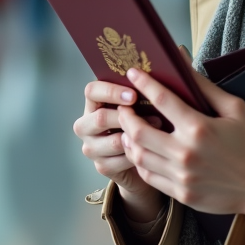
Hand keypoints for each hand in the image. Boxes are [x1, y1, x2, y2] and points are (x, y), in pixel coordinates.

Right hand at [73, 81, 164, 221]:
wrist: (143, 156)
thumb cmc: (143, 122)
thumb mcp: (139, 105)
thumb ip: (139, 93)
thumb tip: (156, 78)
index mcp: (93, 104)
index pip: (91, 91)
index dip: (111, 91)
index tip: (134, 95)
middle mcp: (85, 125)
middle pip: (100, 118)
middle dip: (128, 117)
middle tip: (155, 117)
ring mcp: (91, 147)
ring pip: (113, 141)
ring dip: (138, 138)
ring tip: (159, 133)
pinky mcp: (101, 166)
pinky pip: (120, 160)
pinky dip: (138, 155)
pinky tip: (151, 151)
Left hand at [119, 67, 244, 218]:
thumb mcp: (236, 108)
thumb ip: (205, 87)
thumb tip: (184, 62)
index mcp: (200, 128)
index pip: (161, 99)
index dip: (144, 83)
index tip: (133, 73)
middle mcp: (186, 153)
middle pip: (139, 131)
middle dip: (125, 115)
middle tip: (123, 107)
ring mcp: (182, 176)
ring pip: (139, 156)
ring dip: (128, 139)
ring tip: (128, 129)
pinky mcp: (181, 193)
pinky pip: (149, 177)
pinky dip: (140, 162)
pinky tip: (141, 152)